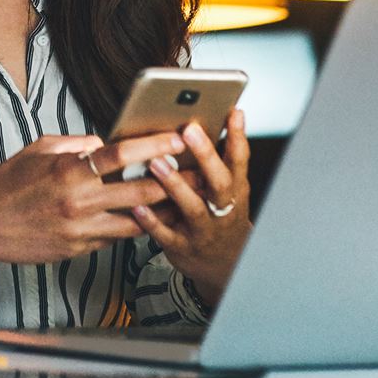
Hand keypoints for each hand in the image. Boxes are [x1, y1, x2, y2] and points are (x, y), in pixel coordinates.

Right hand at [0, 132, 186, 280]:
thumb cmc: (7, 183)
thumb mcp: (39, 150)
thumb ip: (75, 144)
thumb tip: (105, 143)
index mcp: (68, 170)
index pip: (121, 154)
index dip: (155, 144)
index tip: (180, 136)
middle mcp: (78, 201)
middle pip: (141, 190)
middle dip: (177, 179)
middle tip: (204, 171)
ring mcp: (80, 230)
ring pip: (137, 221)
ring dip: (165, 210)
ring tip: (191, 199)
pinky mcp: (79, 250)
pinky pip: (115, 237)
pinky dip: (133, 226)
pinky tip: (153, 219)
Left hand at [131, 108, 251, 303]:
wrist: (222, 265)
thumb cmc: (220, 215)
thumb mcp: (228, 190)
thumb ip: (221, 160)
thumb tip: (216, 116)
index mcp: (235, 192)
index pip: (240, 162)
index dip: (237, 138)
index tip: (232, 112)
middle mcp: (223, 211)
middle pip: (219, 183)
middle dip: (206, 156)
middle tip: (189, 130)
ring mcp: (203, 230)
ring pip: (192, 208)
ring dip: (175, 185)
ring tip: (156, 163)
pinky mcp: (182, 247)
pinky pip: (166, 234)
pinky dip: (152, 221)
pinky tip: (137, 207)